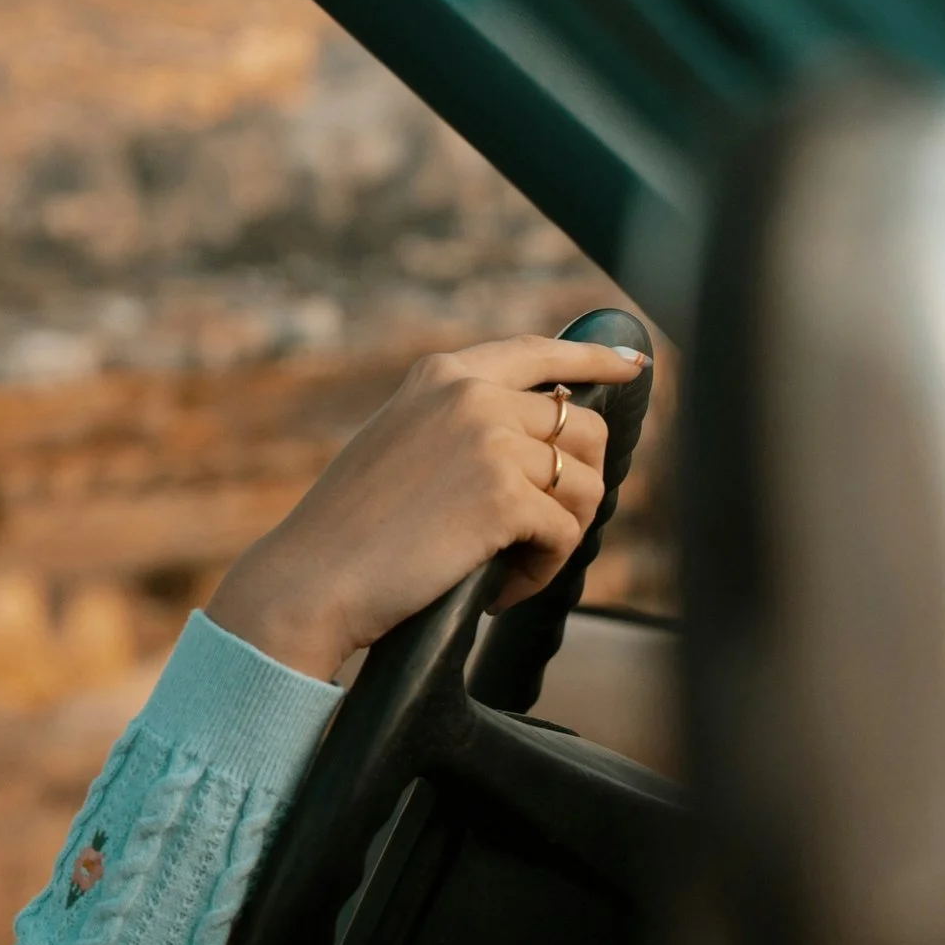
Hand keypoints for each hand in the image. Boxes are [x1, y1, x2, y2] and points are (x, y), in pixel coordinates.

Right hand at [206, 336, 645, 679]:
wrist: (311, 578)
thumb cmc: (349, 529)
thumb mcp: (399, 443)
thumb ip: (458, 424)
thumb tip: (538, 439)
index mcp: (442, 375)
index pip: (540, 352)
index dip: (595, 359)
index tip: (633, 368)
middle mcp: (470, 394)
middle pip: (584, 426)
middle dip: (579, 485)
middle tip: (545, 533)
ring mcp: (490, 440)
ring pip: (584, 484)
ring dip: (560, 536)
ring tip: (511, 568)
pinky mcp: (505, 496)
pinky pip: (565, 534)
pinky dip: (542, 573)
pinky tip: (499, 591)